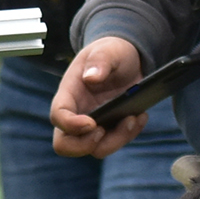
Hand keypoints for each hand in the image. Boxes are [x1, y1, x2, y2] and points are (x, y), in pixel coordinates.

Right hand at [49, 36, 146, 158]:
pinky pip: (115, 142)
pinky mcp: (110, 129)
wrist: (127, 58)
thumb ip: (100, 60)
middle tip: (104, 131)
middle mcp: (76, 113)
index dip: (70, 125)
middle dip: (84, 146)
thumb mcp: (108, 49)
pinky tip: (141, 116)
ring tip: (133, 118)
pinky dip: (129, 134)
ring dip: (116, 140)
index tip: (91, 123)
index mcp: (69, 93)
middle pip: (65, 144)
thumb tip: (91, 77)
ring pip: (95, 149)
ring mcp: (92, 124)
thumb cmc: (111, 52)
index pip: (58, 116)